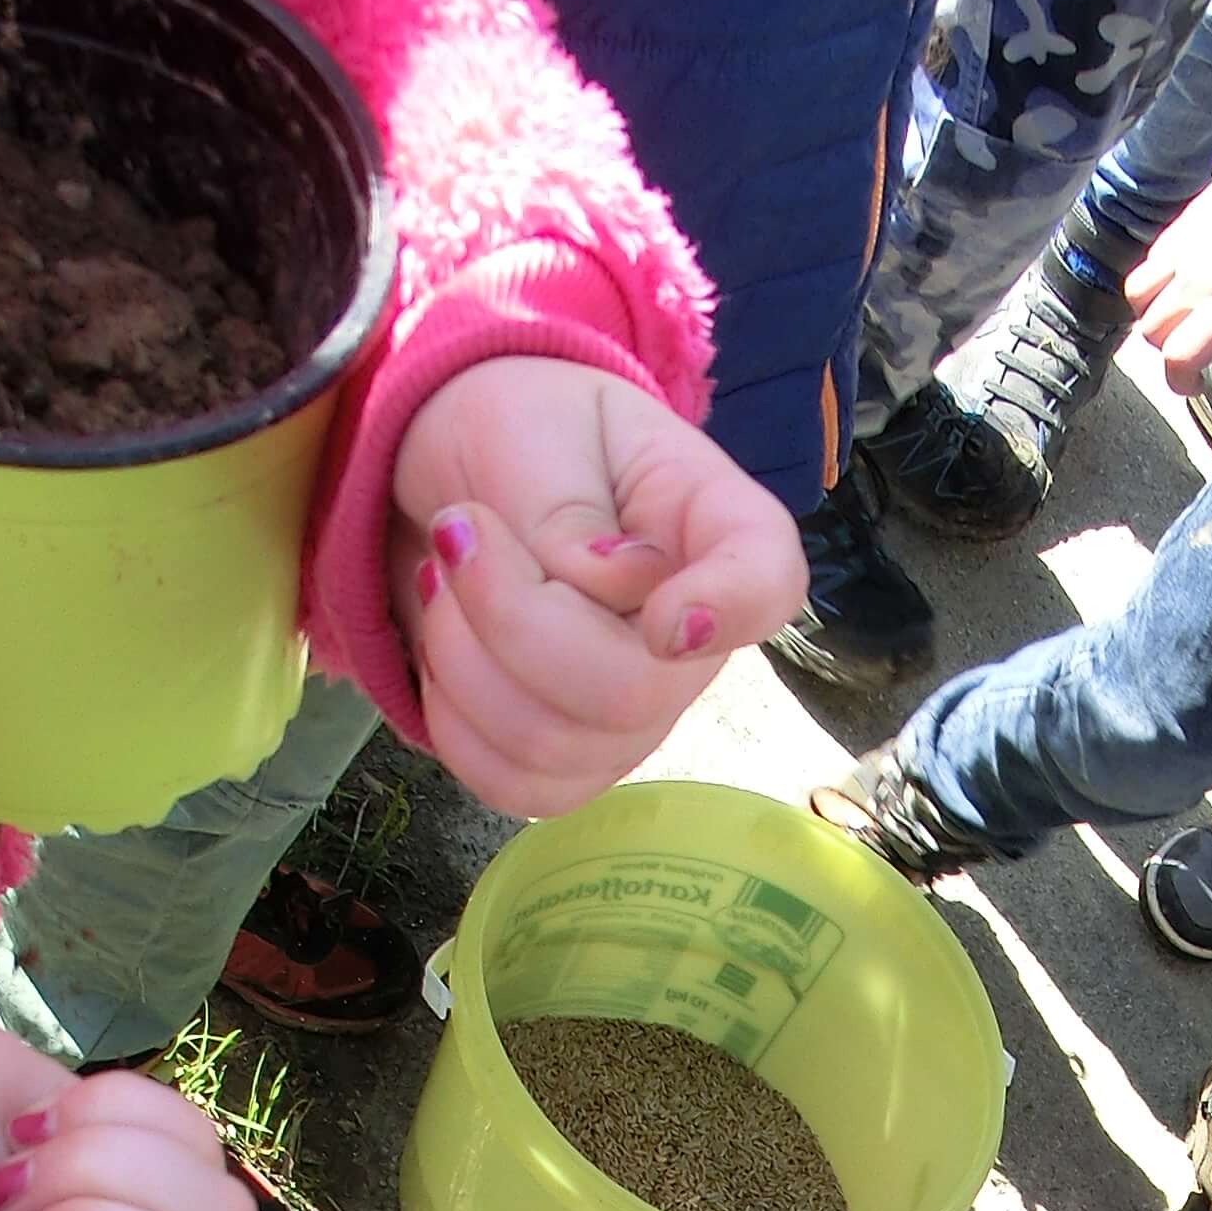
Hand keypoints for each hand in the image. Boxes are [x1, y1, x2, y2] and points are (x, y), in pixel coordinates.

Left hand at [392, 358, 805, 820]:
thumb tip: (603, 583)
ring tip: (444, 575)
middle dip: (507, 617)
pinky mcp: (575, 761)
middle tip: (457, 528)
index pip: (768, 583)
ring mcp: (638, 714)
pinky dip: (450, 720)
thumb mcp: (530, 427)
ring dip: (459, 655)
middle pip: (628, 693)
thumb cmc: (515, 432)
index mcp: (712, 526)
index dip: (729, 613)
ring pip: (553, 746)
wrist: (455, 478)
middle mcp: (695, 640)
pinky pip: (512, 783)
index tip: (663, 619)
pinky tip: (446, 647)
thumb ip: (565, 508)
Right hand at [1126, 191, 1211, 392]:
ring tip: (1169, 311)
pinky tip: (1177, 276)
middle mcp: (1193, 285)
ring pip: (1137, 295)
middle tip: (1186, 345)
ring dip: (1148, 311)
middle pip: (1152, 332)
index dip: (1179, 381)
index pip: (1178, 359)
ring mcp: (1179, 254)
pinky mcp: (1177, 227)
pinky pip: (1150, 260)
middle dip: (1166, 346)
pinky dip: (1156, 276)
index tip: (1192, 382)